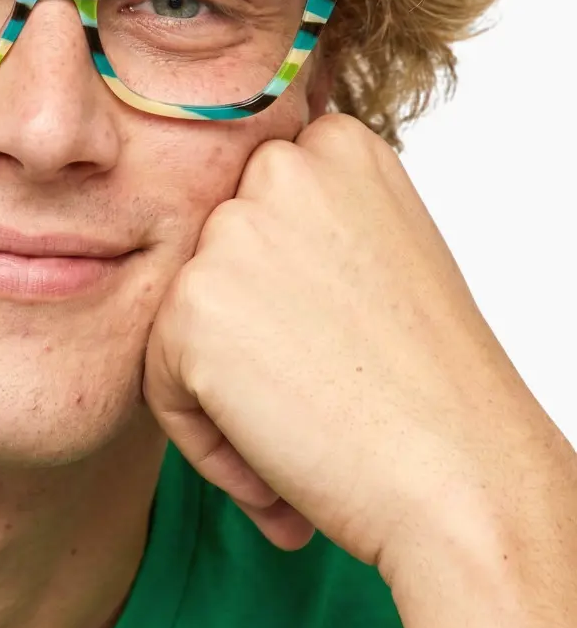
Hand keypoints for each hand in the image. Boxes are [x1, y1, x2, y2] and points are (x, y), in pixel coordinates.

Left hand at [142, 113, 568, 577]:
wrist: (466, 480)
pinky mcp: (189, 303)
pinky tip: (278, 469)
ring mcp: (231, 232)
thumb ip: (307, 227)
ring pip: (182, 320)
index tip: (330, 341)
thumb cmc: (434, 386)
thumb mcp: (385, 256)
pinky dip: (206, 436)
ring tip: (301, 434)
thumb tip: (230, 244)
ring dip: (223, 386)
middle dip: (246, 334)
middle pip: (212, 262)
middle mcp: (279, 168)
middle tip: (316, 391)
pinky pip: (161, 378)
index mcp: (335, 147)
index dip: (281, 292)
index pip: (255, 210)